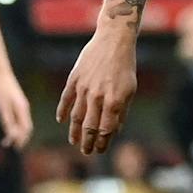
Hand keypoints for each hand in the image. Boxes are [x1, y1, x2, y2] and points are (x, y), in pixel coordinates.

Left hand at [0, 71, 32, 148]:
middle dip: (21, 138)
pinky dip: (14, 126)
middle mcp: (23, 108)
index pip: (26, 128)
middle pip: (26, 127)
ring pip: (21, 123)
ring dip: (16, 133)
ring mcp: (20, 106)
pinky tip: (7, 129)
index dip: (22, 139)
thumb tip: (12, 135)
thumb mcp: (2, 107)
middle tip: (14, 148)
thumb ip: (7, 121)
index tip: (17, 148)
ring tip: (8, 142)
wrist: (0, 74)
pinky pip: (17, 118)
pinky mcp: (16, 104)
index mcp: (22, 110)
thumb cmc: (0, 90)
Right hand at [57, 26, 137, 155]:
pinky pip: (66, 99)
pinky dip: (63, 111)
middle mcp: (98, 97)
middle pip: (90, 127)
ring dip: (74, 132)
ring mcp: (84, 88)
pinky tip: (61, 120)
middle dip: (87, 143)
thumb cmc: (125, 66)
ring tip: (74, 141)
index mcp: (114, 101)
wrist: (113, 40)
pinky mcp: (74, 79)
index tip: (99, 150)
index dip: (102, 143)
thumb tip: (115, 130)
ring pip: (76, 116)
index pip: (106, 130)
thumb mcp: (130, 89)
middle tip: (86, 152)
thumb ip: (122, 111)